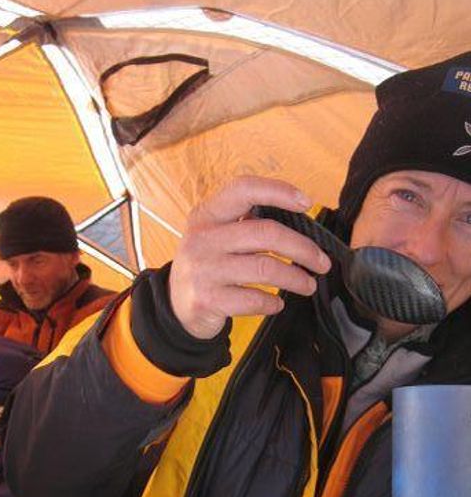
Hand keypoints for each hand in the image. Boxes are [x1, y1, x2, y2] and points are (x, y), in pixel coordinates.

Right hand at [169, 176, 330, 338]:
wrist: (175, 307)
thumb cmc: (207, 266)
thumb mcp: (214, 236)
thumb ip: (245, 225)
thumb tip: (299, 226)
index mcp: (207, 215)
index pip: (243, 189)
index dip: (278, 191)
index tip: (306, 203)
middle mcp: (202, 238)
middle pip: (266, 233)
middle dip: (303, 248)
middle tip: (321, 262)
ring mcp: (203, 270)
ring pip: (265, 268)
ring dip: (295, 278)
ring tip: (308, 284)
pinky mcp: (207, 300)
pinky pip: (254, 299)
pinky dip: (273, 303)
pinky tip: (277, 303)